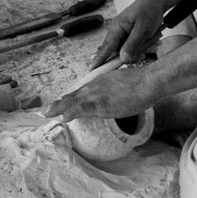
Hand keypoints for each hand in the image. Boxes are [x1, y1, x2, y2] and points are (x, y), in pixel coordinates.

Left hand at [42, 64, 156, 122]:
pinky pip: (82, 108)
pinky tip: (63, 117)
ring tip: (48, 114)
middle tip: (47, 111)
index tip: (60, 103)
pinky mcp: (102, 103)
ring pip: (73, 101)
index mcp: (100, 82)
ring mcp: (97, 94)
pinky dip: (72, 112)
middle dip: (59, 104)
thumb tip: (115, 97)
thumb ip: (115, 91)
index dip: (69, 99)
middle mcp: (95, 86)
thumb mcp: (124, 84)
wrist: (149, 81)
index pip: (81, 92)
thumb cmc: (142, 83)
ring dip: (59, 108)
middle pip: (73, 96)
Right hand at [88, 0, 170, 69]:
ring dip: (141, 48)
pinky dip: (143, 45)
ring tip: (153, 40)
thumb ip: (132, 45)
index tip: (91, 71)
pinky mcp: (128, 34)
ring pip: (128, 50)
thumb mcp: (142, 30)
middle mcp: (115, 32)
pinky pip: (133, 46)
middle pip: (118, 53)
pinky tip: (152, 40)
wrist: (156, 0)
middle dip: (133, 54)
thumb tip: (123, 59)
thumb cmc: (148, 11)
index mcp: (116, 29)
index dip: (99, 61)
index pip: (105, 49)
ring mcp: (121, 33)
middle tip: (146, 52)